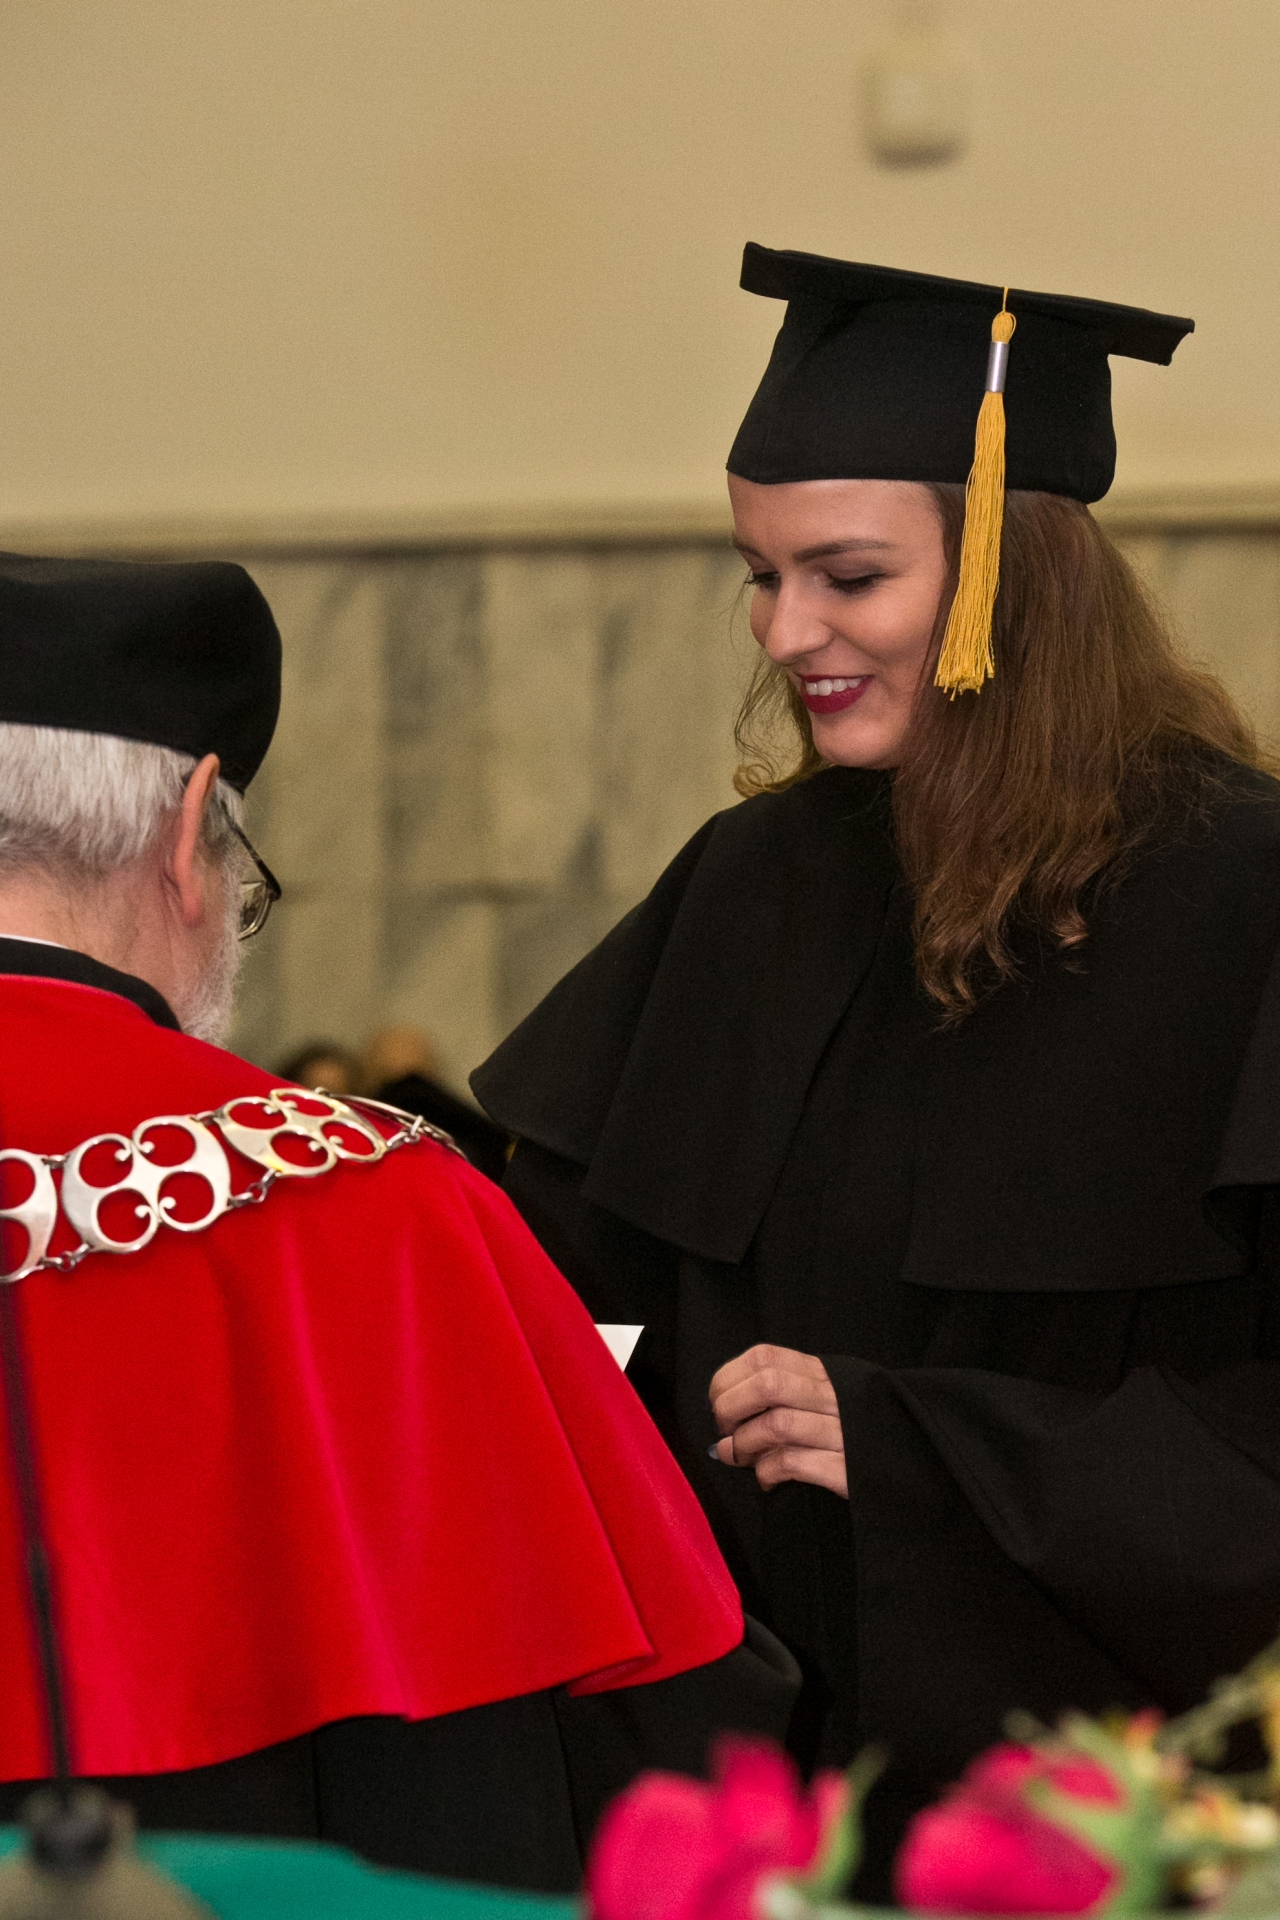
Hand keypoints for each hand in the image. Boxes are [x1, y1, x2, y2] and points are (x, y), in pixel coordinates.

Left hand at [708, 1344, 846, 1497]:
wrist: (921, 1456)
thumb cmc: (857, 1428)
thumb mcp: (826, 1397)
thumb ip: (784, 1395)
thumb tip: (723, 1413)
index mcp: (824, 1373)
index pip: (764, 1357)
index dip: (728, 1378)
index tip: (719, 1402)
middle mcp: (835, 1397)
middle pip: (767, 1385)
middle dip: (731, 1408)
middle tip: (726, 1431)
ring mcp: (844, 1432)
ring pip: (778, 1424)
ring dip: (745, 1444)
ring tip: (740, 1457)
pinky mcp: (849, 1470)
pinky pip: (794, 1463)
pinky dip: (768, 1471)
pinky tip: (767, 1478)